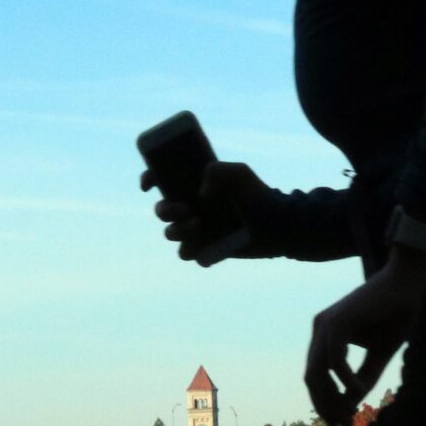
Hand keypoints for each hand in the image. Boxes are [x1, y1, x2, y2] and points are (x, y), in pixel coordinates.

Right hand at [140, 160, 264, 262]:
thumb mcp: (239, 173)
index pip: (163, 180)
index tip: (148, 185)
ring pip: (170, 234)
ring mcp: (198, 230)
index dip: (150, 179)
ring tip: (199, 225)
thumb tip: (200, 194)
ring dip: (178, 230)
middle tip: (183, 209)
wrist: (277, 223)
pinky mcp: (207, 250)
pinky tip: (205, 244)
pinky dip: (193, 250)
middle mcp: (192, 208)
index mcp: (194, 186)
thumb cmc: (258, 194)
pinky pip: (188, 255)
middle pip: (161, 210)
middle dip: (165, 210)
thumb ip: (217, 171)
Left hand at [305, 254, 425, 425]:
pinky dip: (345, 379)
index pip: (315, 376)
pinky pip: (335, 359)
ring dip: (332, 396)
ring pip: (318, 371)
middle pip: (312, 378)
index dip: (324, 402)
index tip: (339, 421)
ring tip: (350, 412)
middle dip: (325, 404)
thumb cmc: (394, 317)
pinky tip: (360, 391)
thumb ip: (362, 379)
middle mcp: (320, 329)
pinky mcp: (337, 321)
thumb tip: (349, 406)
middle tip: (343, 423)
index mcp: (325, 335)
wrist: (406, 285)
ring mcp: (325, 324)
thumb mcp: (378, 356)